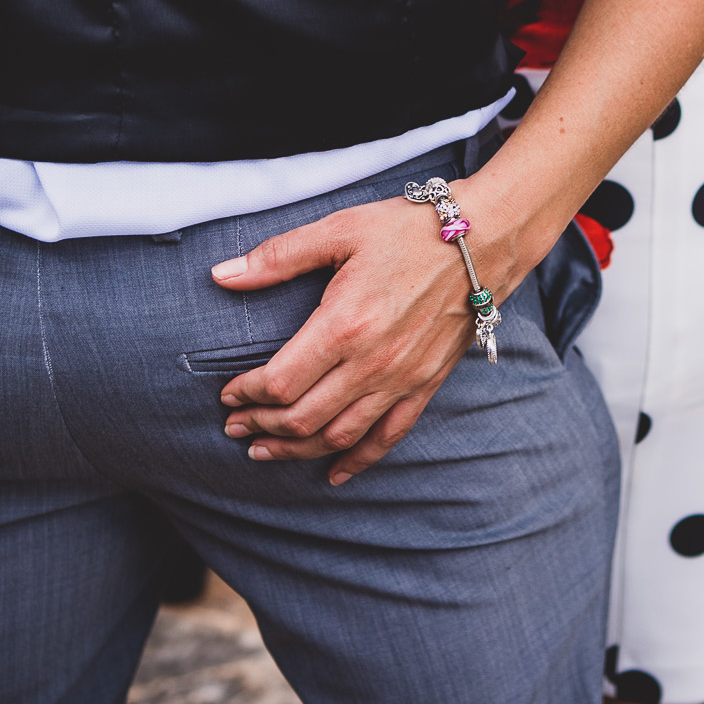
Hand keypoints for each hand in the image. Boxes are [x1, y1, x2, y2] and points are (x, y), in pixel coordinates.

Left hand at [212, 180, 542, 484]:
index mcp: (343, 325)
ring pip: (339, 436)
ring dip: (296, 450)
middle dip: (261, 426)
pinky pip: (388, 436)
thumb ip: (277, 258)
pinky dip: (358, 461)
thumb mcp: (338, 231)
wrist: (482, 240)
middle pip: (303, 417)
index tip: (227, 394)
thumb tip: (221, 276)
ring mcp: (401, 379)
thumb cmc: (408, 230)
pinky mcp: (426, 385)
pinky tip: (334, 473)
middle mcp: (372, 362)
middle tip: (235, 427)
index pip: (280, 381)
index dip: (246, 394)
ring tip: (265, 450)